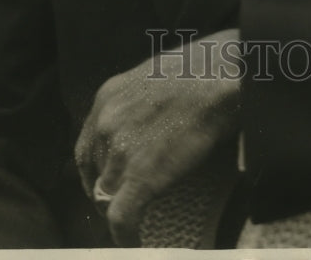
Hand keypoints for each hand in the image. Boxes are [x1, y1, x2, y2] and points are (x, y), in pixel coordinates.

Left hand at [75, 28, 240, 244]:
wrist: (222, 75)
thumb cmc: (201, 69)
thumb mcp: (154, 76)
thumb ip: (139, 103)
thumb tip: (146, 125)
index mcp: (108, 97)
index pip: (87, 147)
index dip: (97, 172)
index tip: (110, 184)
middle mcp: (106, 121)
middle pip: (96, 173)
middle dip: (110, 191)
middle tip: (128, 203)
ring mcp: (122, 148)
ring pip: (107, 196)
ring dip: (121, 210)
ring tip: (138, 221)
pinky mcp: (142, 174)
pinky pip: (122, 216)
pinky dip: (125, 235)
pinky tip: (134, 242)